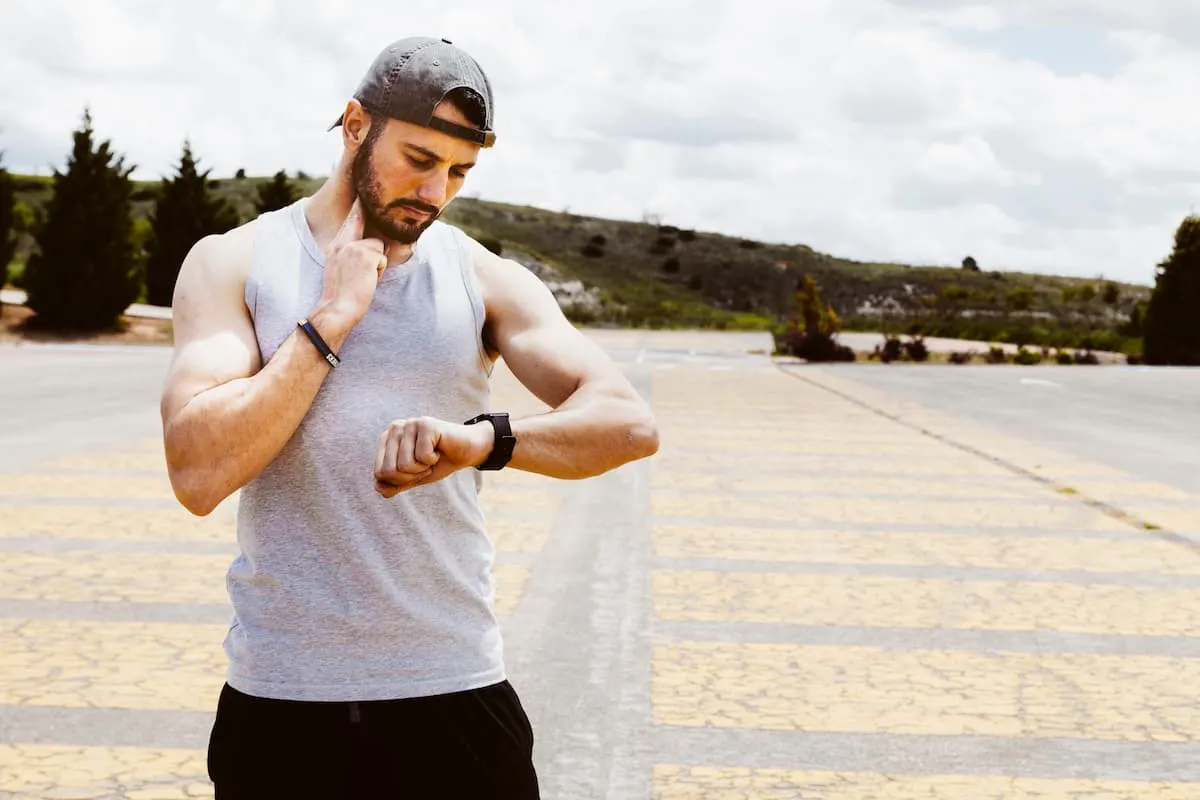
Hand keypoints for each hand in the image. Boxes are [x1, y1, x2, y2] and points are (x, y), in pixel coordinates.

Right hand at [316, 199, 385, 325]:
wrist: (336, 309)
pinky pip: (383, 258)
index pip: (349, 220)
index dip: (357, 205)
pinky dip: (380, 271)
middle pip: (361, 219)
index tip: (361, 191)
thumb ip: (350, 253)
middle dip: (363, 209)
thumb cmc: (341, 295)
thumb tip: (375, 247)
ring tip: (365, 277)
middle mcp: (342, 242)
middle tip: (364, 195)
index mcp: (335, 246)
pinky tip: (368, 280)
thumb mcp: (339, 268)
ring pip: (378, 245)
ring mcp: (354, 247)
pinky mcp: (366, 254)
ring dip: (378, 262)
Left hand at [374, 416, 493, 497]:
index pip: (379, 473)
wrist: (469, 451)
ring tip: (433, 455)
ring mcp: (409, 424)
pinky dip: (434, 460)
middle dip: (412, 475)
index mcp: (386, 440)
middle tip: (426, 463)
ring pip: (405, 465)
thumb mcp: (415, 477)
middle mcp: (394, 429)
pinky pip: (422, 457)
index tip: (416, 469)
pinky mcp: (425, 424)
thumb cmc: (440, 462)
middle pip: (389, 471)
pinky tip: (440, 449)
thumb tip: (377, 488)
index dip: (401, 480)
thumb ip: (395, 484)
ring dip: (424, 468)